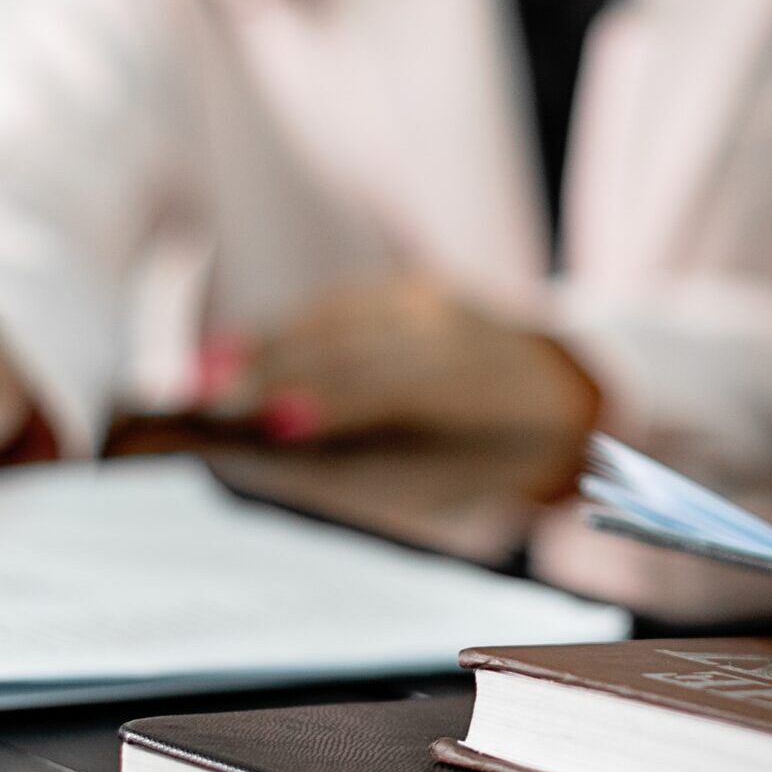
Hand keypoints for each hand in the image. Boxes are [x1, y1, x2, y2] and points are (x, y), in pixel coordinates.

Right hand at [213, 276, 601, 446]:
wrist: (568, 391)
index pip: (388, 391)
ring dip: (266, 346)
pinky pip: (342, 306)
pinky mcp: (417, 287)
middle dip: (273, 372)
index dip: (326, 403)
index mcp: (475, 392)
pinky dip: (289, 328)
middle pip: (349, 348)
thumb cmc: (495, 459)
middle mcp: (454, 332)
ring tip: (205, 375)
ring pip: (337, 320)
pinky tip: (243, 349)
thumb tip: (274, 460)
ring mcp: (435, 301)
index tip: (264, 421)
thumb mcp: (448, 484)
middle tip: (203, 398)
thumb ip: (369, 472)